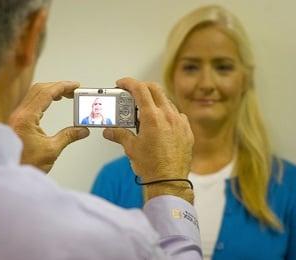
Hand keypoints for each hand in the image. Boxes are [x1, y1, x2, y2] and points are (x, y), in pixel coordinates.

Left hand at [9, 81, 88, 172]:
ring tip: (65, 95)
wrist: (7, 176)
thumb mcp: (51, 150)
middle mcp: (19, 114)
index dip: (63, 86)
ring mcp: (16, 117)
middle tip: (73, 90)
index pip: (46, 93)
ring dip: (51, 91)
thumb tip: (82, 130)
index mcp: (26, 118)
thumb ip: (68, 136)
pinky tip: (51, 103)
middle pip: (39, 89)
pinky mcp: (17, 122)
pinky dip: (44, 99)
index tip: (75, 86)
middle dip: (58, 87)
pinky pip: (31, 102)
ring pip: (34, 94)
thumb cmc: (23, 165)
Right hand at [103, 78, 193, 201]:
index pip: (140, 89)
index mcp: (152, 117)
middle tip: (131, 94)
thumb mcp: (131, 148)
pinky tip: (160, 123)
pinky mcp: (187, 130)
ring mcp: (180, 122)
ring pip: (166, 101)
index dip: (128, 83)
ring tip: (144, 111)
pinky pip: (177, 114)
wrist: (170, 181)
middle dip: (142, 87)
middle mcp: (168, 115)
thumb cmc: (151, 166)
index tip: (121, 84)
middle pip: (155, 89)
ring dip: (154, 101)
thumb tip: (108, 131)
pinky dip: (167, 113)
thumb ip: (119, 134)